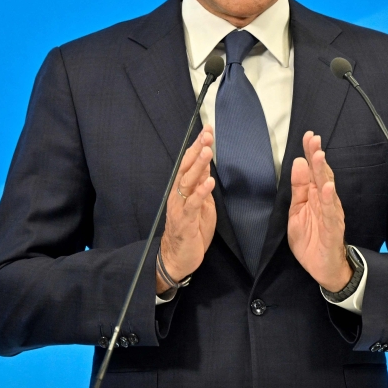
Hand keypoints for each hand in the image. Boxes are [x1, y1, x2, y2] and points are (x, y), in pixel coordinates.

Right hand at [157, 125, 215, 293]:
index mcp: (183, 189)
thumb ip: (202, 186)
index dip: (197, 146)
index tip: (207, 129)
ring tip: (207, 151)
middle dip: (197, 150)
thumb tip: (207, 167)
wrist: (178, 257)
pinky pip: (192, 204)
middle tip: (207, 134)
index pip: (189, 162)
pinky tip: (209, 182)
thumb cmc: (191, 230)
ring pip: (188, 182)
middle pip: (187, 168)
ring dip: (198, 166)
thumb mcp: (201, 204)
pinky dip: (201, 193)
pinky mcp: (185, 221)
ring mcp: (180, 207)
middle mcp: (178, 194)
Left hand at [288, 131, 351, 292]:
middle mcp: (325, 201)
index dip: (310, 154)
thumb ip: (298, 189)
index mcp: (314, 196)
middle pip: (322, 175)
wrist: (322, 268)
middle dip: (317, 157)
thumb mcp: (296, 211)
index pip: (312, 171)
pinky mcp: (333, 229)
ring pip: (327, 190)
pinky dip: (330, 200)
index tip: (308, 136)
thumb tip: (298, 162)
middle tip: (314, 139)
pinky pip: (331, 213)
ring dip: (324, 173)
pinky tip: (328, 188)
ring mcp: (331, 214)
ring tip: (320, 157)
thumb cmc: (311, 240)